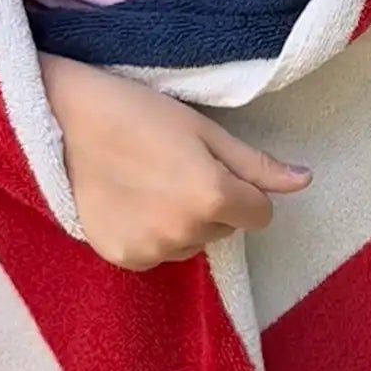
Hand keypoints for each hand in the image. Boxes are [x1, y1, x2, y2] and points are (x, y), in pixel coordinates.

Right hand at [42, 56, 310, 269]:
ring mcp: (151, 251)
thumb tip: (305, 181)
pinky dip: (151, 231)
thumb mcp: (203, 128)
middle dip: (212, 202)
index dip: (245, 189)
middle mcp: (185, 233)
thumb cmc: (139, 111)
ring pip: (191, 242)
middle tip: (176, 165)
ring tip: (149, 180)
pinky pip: (157, 252)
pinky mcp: (122, 259)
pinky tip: (129, 199)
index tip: (216, 165)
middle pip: (224, 228)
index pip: (260, 215)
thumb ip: (256, 163)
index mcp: (212, 196)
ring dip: (182, 219)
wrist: (65, 120)